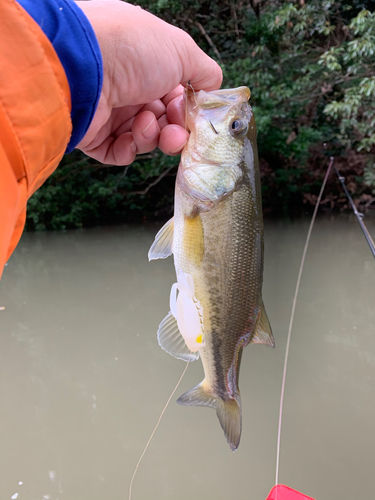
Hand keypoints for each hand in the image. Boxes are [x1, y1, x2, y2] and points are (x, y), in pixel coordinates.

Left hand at [75, 0, 221, 164]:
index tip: (192, 114)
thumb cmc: (131, 49)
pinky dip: (129, 149)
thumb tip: (214, 87)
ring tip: (144, 124)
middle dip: (174, 130)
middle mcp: (128, 87)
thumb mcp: (182, 50)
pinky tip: (129, 138)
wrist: (82, 66)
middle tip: (176, 133)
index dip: (187, 109)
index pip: (175, 95)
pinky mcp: (93, 135)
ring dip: (151, 136)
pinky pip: (119, 152)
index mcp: (147, 64)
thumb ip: (205, 71)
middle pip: (163, 120)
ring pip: (144, 138)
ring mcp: (110, 111)